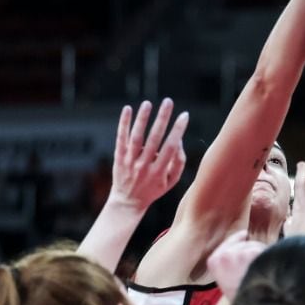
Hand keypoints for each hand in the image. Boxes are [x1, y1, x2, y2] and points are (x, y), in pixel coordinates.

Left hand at [108, 98, 188, 212]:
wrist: (127, 202)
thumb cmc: (153, 189)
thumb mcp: (171, 182)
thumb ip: (179, 163)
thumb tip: (179, 141)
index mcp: (159, 172)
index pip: (170, 147)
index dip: (178, 130)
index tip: (185, 115)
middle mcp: (144, 166)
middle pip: (154, 139)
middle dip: (162, 119)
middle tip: (168, 101)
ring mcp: (130, 162)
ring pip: (136, 137)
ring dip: (142, 119)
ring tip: (148, 103)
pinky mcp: (119, 158)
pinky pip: (121, 139)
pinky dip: (124, 124)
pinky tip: (127, 109)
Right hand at [208, 231, 268, 299]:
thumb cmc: (242, 301)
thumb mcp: (226, 283)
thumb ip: (229, 267)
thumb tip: (242, 253)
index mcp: (214, 262)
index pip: (227, 243)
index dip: (237, 240)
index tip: (244, 236)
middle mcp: (224, 256)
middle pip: (245, 244)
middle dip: (254, 251)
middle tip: (258, 268)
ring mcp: (239, 254)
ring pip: (258, 246)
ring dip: (264, 256)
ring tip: (264, 274)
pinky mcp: (255, 254)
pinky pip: (268, 251)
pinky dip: (272, 259)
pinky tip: (271, 271)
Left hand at [282, 161, 304, 240]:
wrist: (304, 258)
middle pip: (301, 188)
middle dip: (302, 175)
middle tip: (301, 164)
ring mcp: (296, 220)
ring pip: (295, 201)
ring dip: (296, 190)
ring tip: (296, 185)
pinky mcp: (291, 232)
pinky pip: (290, 219)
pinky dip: (291, 214)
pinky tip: (290, 216)